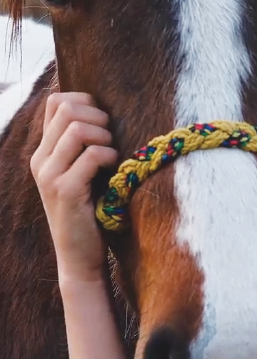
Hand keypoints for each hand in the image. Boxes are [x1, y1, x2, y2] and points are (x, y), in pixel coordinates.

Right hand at [30, 92, 118, 282]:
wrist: (80, 257)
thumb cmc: (92, 211)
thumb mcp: (84, 173)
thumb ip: (85, 145)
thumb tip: (107, 111)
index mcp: (44, 151)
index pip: (56, 101)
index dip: (86, 102)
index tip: (104, 123)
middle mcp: (41, 160)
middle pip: (67, 109)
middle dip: (98, 117)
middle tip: (111, 140)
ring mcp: (49, 176)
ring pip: (77, 129)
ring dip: (105, 137)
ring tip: (112, 156)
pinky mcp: (65, 192)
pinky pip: (90, 156)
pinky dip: (109, 157)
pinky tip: (113, 170)